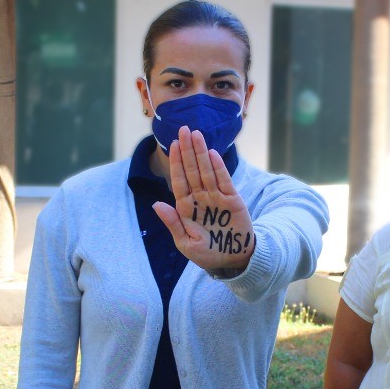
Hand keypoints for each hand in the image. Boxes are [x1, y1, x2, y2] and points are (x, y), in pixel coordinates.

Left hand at [153, 126, 255, 273]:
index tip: (173, 144)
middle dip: (188, 149)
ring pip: (207, 170)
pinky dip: (218, 167)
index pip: (179, 180)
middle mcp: (200, 198)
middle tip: (184, 128)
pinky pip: (224, 180)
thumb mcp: (185, 243)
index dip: (177, 162)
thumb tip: (156, 204)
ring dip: (201, 152)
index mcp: (186, 207)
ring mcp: (217, 197)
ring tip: (196, 134)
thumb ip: (173, 223)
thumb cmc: (207, 253)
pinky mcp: (232, 200)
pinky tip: (212, 153)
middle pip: (192, 170)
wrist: (233, 260)